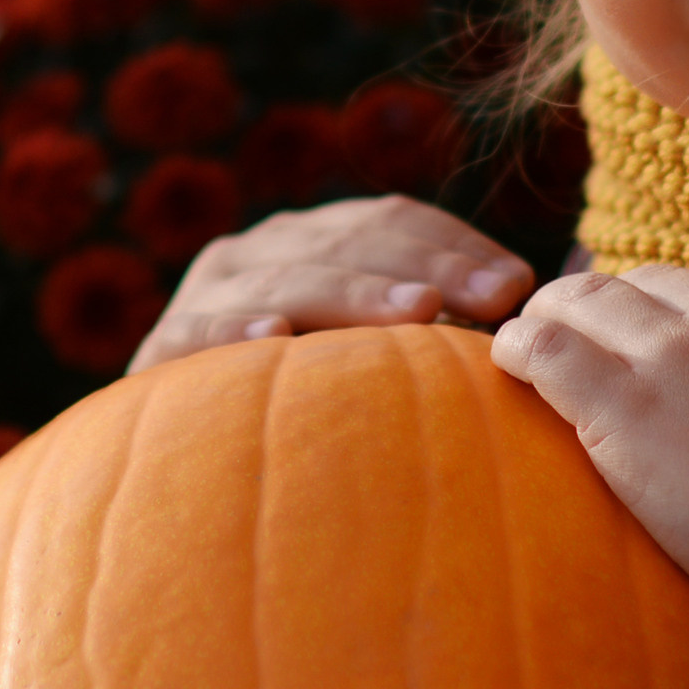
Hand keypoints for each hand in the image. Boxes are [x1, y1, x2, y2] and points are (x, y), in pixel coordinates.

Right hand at [126, 195, 534, 374]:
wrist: (179, 467)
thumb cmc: (309, 411)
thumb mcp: (372, 359)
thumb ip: (430, 323)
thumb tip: (529, 306)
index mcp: (313, 239)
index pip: (392, 220)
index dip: (456, 244)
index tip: (518, 284)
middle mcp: (260, 251)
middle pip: (349, 241)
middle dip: (427, 265)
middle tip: (492, 300)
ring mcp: (208, 292)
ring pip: (289, 276)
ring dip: (354, 291)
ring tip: (418, 309)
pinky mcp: (160, 349)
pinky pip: (196, 332)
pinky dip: (232, 327)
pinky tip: (273, 335)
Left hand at [491, 264, 688, 668]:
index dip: (649, 308)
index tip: (629, 338)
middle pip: (628, 284)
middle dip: (592, 308)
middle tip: (564, 338)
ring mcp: (671, 357)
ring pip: (578, 302)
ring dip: (546, 320)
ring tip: (523, 347)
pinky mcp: (625, 408)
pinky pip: (545, 351)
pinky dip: (517, 349)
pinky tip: (506, 364)